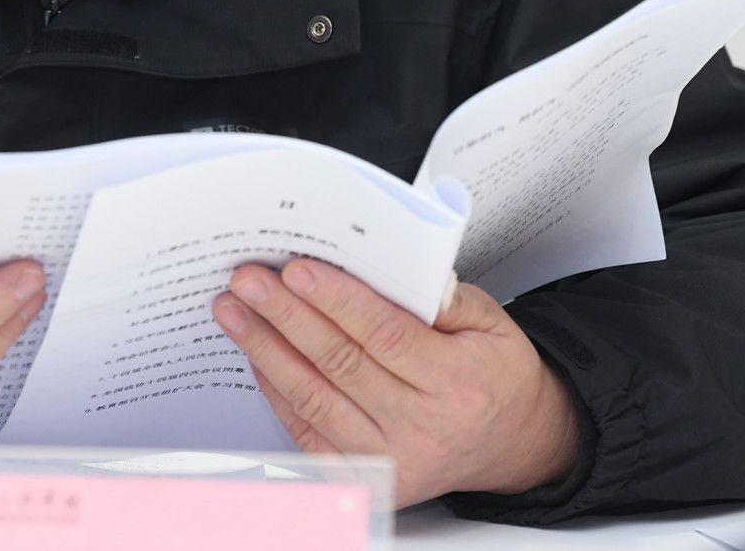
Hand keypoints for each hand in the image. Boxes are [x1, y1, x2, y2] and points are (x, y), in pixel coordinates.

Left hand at [212, 261, 579, 508]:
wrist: (510, 443)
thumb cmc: (494, 375)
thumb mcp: (492, 323)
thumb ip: (443, 296)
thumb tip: (386, 266)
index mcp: (459, 383)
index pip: (386, 335)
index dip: (336, 301)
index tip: (297, 270)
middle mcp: (424, 428)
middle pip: (340, 363)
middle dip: (286, 316)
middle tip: (248, 282)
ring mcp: (392, 460)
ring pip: (314, 398)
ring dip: (266, 349)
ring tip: (234, 311)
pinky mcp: (367, 478)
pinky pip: (307, 431)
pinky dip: (276, 390)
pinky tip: (257, 354)